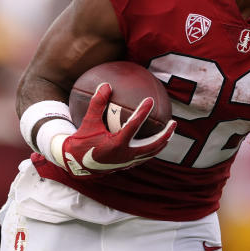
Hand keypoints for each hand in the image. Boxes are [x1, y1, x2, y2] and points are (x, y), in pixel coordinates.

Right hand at [55, 83, 175, 176]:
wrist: (75, 165)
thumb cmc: (81, 142)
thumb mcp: (88, 122)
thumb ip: (97, 103)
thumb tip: (105, 84)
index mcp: (116, 145)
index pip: (134, 126)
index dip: (143, 112)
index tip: (150, 99)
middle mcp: (125, 155)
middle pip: (152, 145)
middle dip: (165, 134)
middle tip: (173, 122)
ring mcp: (128, 162)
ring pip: (150, 153)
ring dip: (162, 143)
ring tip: (170, 132)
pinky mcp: (127, 165)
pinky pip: (144, 157)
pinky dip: (152, 149)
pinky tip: (155, 141)